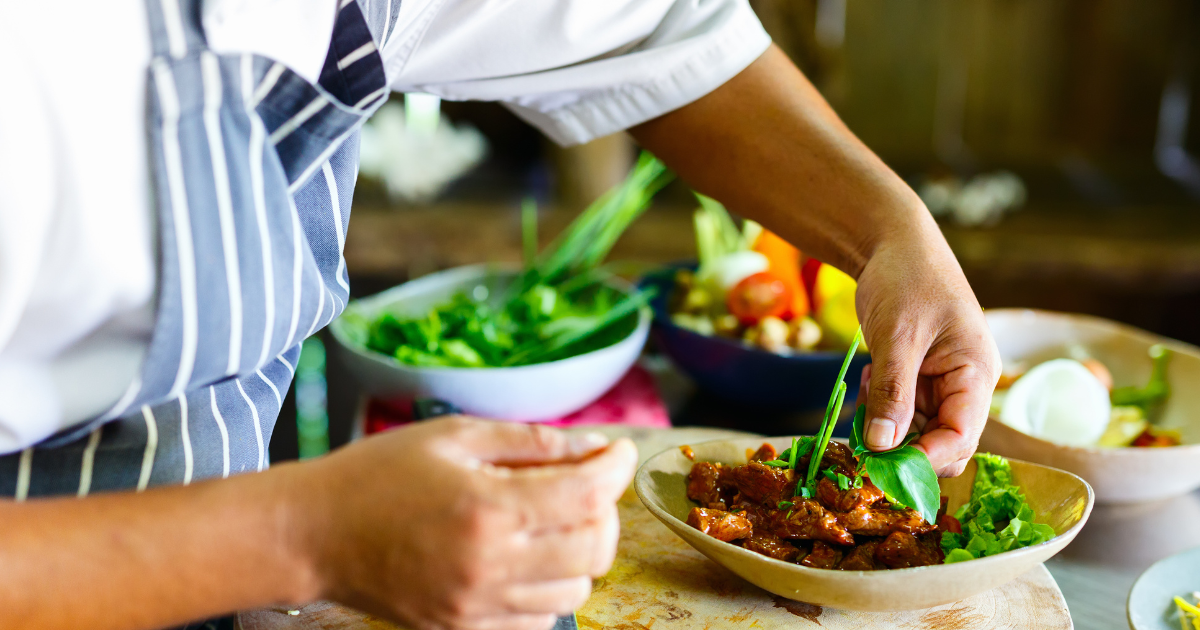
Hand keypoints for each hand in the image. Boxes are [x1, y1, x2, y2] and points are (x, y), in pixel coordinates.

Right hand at [289, 417, 636, 629]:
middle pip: (594, 547)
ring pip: (576, 590)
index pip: (588, 493)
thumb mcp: (455, 436)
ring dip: (580, 552)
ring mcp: (478, 605)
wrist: (314, 533)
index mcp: (488, 507)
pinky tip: (528, 556)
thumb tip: (593, 447)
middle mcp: (490, 564)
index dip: (616, 466)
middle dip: (603, 509)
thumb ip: (530, 441)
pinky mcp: (465, 628)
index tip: (619, 450)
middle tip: (584, 482)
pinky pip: (540, 619)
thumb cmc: (378, 474)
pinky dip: (550, 588)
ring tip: (552, 519)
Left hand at [854, 232, 1000, 476]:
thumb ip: (894, 393)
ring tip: (870, 385)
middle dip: (903, 447)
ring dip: (886, 424)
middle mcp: (964, 385)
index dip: (927, 459)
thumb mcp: (898, 337)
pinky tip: (871, 377)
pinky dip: (880, 407)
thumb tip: (884, 446)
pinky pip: (900, 412)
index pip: (962, 437)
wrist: (891, 244)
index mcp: (976, 374)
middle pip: (941, 442)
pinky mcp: (916, 379)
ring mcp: (940, 383)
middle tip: (865, 436)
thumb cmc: (906, 279)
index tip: (886, 468)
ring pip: (916, 431)